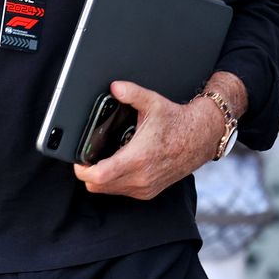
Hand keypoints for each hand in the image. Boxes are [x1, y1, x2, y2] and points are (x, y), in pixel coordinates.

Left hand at [73, 80, 221, 199]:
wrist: (200, 138)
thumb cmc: (178, 122)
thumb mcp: (152, 103)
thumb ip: (131, 93)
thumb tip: (115, 87)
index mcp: (137, 158)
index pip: (99, 176)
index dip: (82, 170)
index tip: (78, 160)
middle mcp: (141, 177)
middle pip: (98, 186)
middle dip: (88, 174)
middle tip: (86, 158)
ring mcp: (145, 187)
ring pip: (108, 191)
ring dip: (101, 179)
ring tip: (102, 160)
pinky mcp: (149, 192)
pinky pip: (122, 192)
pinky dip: (114, 182)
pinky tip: (118, 166)